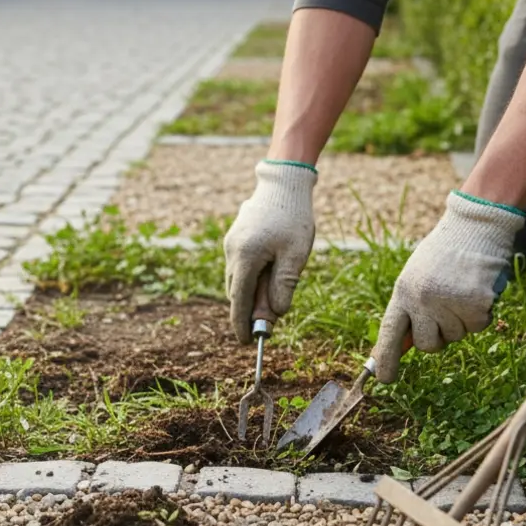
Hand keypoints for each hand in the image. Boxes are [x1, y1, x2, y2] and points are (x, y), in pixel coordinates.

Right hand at [224, 160, 317, 343]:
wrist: (283, 182)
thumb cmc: (293, 218)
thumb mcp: (294, 256)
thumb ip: (283, 287)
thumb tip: (274, 314)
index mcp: (245, 258)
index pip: (239, 301)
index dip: (242, 325)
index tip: (247, 343)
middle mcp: (232, 252)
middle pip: (236, 293)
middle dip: (250, 309)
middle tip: (271, 320)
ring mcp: (231, 244)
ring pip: (237, 280)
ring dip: (252, 292)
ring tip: (276, 292)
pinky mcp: (235, 238)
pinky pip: (240, 266)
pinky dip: (251, 277)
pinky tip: (271, 272)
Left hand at [372, 190, 524, 381]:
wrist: (476, 226)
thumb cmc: (445, 253)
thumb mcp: (417, 275)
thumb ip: (411, 307)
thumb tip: (406, 345)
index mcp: (404, 291)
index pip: (390, 332)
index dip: (386, 358)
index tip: (384, 379)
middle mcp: (422, 299)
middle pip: (428, 346)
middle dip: (439, 337)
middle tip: (446, 312)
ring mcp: (449, 302)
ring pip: (456, 337)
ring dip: (462, 321)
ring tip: (462, 289)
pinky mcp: (476, 304)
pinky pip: (478, 327)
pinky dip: (481, 314)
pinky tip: (478, 289)